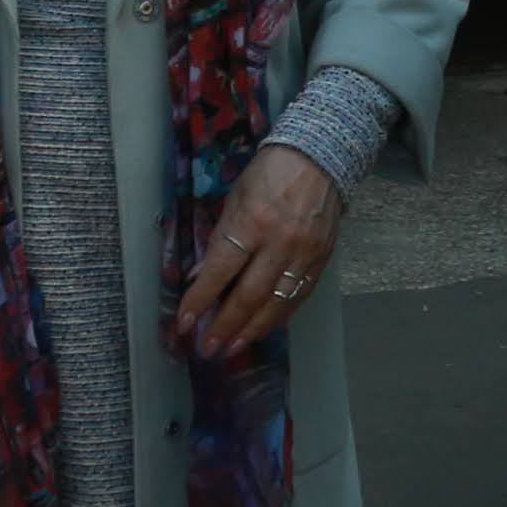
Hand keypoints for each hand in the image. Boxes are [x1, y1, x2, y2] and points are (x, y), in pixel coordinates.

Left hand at [175, 146, 341, 359]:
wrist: (320, 156)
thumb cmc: (268, 173)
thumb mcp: (235, 199)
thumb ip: (219, 241)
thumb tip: (198, 278)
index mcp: (252, 222)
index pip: (220, 271)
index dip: (200, 301)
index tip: (184, 324)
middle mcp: (279, 242)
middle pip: (248, 296)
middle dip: (225, 326)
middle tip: (208, 349)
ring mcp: (304, 254)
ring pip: (276, 304)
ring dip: (251, 331)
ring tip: (232, 348)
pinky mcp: (322, 260)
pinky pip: (298, 297)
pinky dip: (279, 317)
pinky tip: (262, 329)